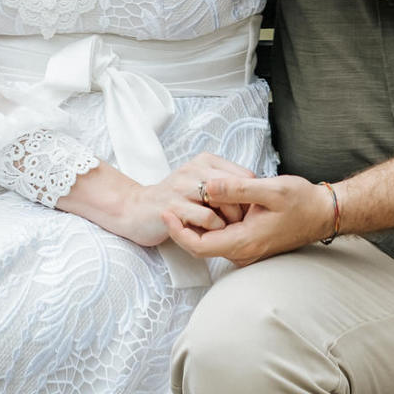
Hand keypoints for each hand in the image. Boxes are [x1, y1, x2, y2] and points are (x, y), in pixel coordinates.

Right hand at [115, 153, 256, 248]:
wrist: (138, 210)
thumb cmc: (175, 200)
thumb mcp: (200, 183)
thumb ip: (223, 184)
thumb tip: (255, 194)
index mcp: (205, 160)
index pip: (244, 175)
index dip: (250, 196)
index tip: (247, 212)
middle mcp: (194, 168)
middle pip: (236, 187)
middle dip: (242, 210)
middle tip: (237, 224)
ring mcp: (182, 187)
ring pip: (223, 201)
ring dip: (228, 221)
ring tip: (222, 229)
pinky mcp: (174, 207)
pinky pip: (207, 218)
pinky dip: (214, 229)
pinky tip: (207, 233)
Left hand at [162, 174, 337, 265]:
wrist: (323, 213)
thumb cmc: (301, 201)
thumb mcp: (269, 189)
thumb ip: (236, 188)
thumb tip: (207, 186)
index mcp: (245, 242)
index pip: (200, 247)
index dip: (179, 231)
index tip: (165, 212)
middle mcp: (244, 252)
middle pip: (202, 246)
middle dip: (183, 226)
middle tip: (168, 203)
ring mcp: (248, 249)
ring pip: (212, 240)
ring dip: (199, 222)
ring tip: (186, 199)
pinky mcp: (251, 242)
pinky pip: (224, 236)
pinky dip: (213, 221)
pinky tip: (211, 202)